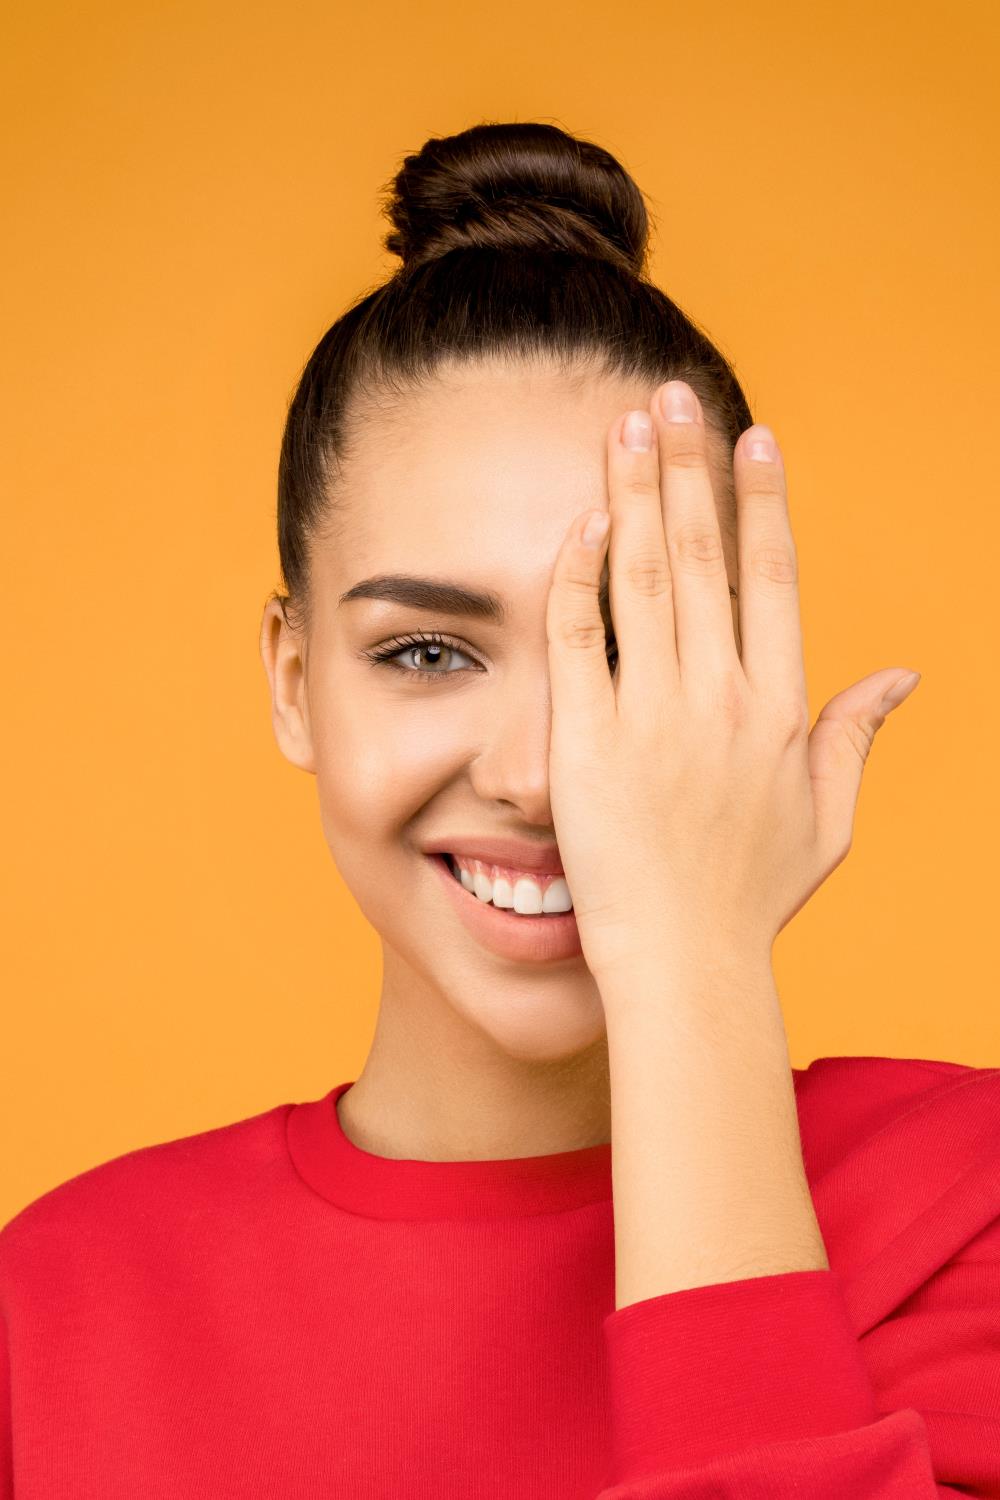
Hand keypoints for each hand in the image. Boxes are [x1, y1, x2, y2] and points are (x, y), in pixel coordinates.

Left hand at [545, 379, 920, 986]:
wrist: (684, 964)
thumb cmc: (750, 898)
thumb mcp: (826, 817)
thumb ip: (856, 735)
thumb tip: (904, 674)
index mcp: (778, 708)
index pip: (771, 579)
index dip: (761, 503)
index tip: (750, 440)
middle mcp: (721, 697)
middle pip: (706, 556)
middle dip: (690, 467)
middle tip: (674, 396)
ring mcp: (653, 716)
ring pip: (646, 577)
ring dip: (637, 493)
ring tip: (626, 424)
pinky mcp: (588, 740)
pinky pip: (579, 638)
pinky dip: (579, 575)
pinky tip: (582, 519)